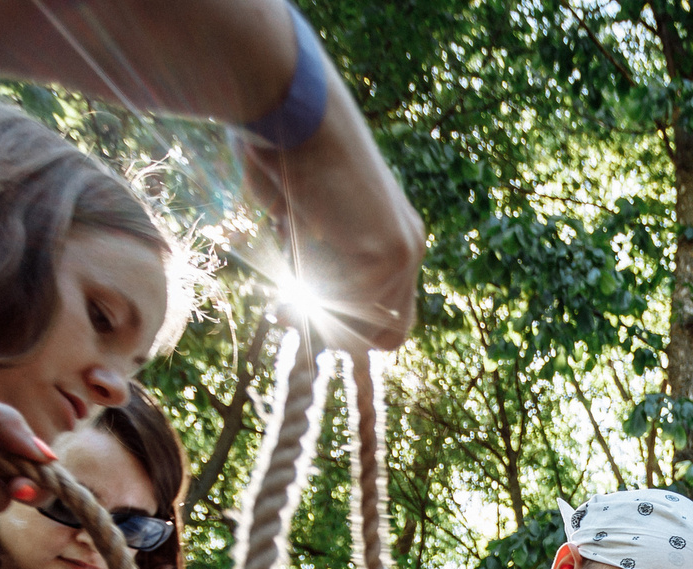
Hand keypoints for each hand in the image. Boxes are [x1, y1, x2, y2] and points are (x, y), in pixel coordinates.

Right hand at [241, 60, 423, 351]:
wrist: (292, 105)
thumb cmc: (283, 150)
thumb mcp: (302, 218)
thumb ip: (312, 263)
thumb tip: (297, 308)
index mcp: (395, 236)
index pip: (389, 317)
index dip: (346, 329)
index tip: (295, 312)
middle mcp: (409, 246)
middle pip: (391, 337)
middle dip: (337, 338)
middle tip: (283, 313)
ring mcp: (403, 253)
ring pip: (366, 328)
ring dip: (318, 316)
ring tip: (284, 282)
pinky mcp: (387, 254)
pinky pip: (347, 306)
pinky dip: (310, 293)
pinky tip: (293, 257)